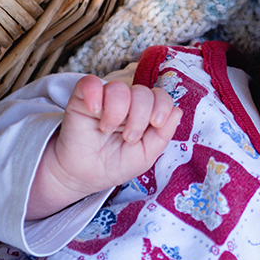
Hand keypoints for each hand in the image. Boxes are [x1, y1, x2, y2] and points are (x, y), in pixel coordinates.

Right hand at [30, 75, 182, 218]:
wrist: (84, 176)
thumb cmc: (115, 164)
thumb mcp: (145, 156)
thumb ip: (163, 135)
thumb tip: (178, 111)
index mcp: (145, 113)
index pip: (160, 96)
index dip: (162, 107)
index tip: (156, 124)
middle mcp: (127, 103)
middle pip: (142, 92)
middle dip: (140, 117)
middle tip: (128, 138)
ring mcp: (104, 99)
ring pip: (118, 87)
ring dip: (117, 112)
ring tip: (107, 130)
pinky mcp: (81, 99)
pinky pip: (89, 83)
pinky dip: (94, 95)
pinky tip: (94, 112)